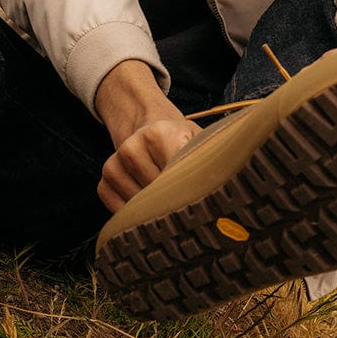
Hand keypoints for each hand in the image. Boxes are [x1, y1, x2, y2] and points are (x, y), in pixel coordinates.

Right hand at [93, 59, 199, 211]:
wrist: (149, 124)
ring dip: (153, 208)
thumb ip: (212, 158)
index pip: (174, 175)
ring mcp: (115, 162)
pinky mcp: (105, 177)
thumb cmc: (181, 140)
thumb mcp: (200, 140)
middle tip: (187, 206)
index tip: (201, 204)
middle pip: (155, 194)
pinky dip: (133, 213)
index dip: (189, 193)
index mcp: (161, 134)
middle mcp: (132, 146)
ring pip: (136, 204)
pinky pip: (117, 208)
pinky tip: (147, 203)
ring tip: (166, 198)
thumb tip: (231, 190)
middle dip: (172, 203)